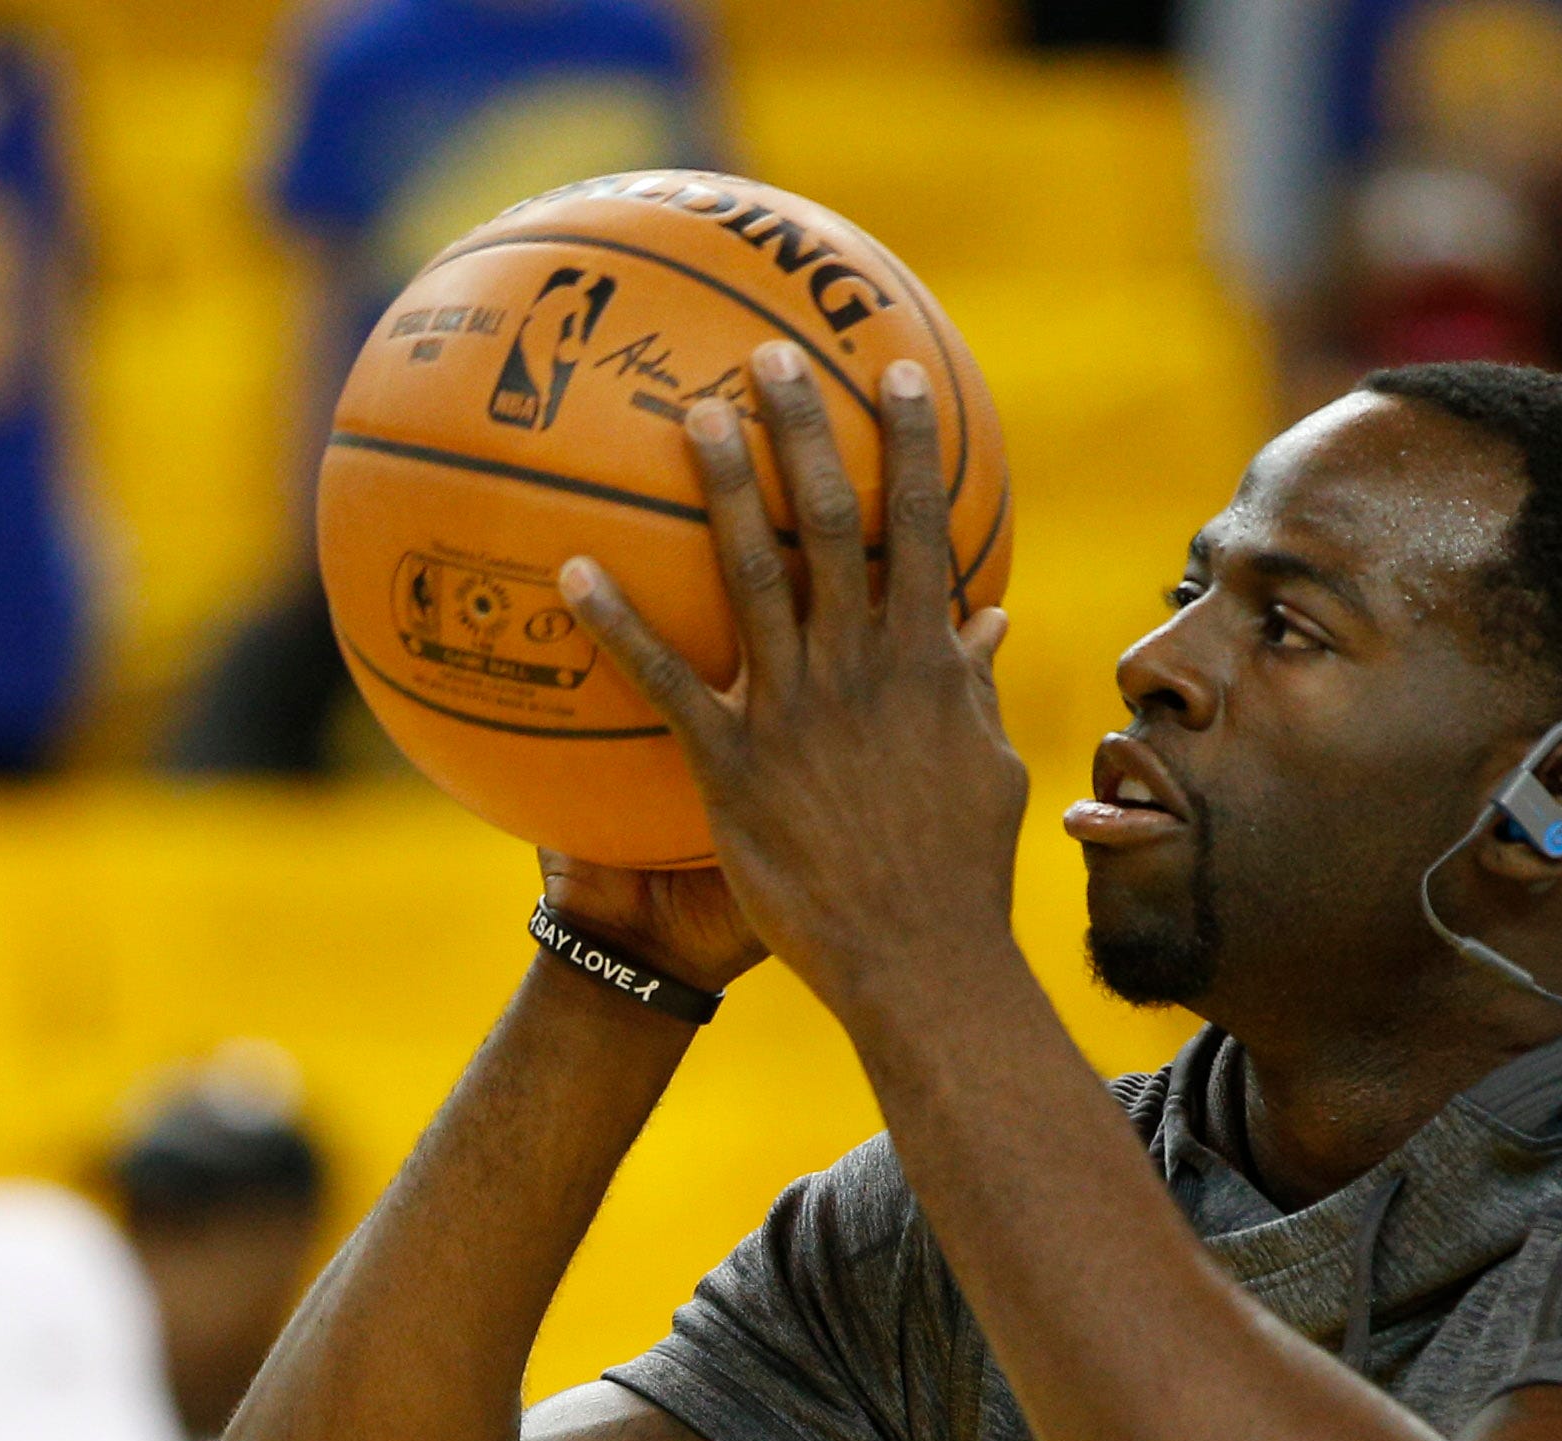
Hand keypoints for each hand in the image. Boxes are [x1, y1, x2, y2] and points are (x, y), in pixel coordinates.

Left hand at [559, 346, 1028, 1027]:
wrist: (917, 961)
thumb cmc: (959, 875)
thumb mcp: (990, 772)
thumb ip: (976, 690)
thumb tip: (989, 621)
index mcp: (928, 667)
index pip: (924, 533)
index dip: (912, 449)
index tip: (898, 376)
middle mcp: (862, 671)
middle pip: (830, 525)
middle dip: (804, 432)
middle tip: (771, 358)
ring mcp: (796, 713)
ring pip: (753, 577)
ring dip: (721, 489)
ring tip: (687, 414)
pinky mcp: (734, 767)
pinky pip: (668, 682)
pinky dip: (619, 625)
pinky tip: (571, 572)